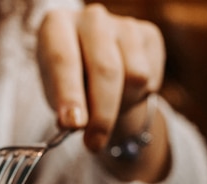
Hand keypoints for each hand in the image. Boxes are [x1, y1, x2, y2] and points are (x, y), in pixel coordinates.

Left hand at [37, 4, 164, 153]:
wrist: (94, 71)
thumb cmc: (68, 85)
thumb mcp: (56, 96)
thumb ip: (63, 108)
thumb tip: (74, 124)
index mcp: (56, 25)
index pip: (63, 60)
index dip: (69, 94)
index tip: (73, 124)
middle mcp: (91, 17)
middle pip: (105, 70)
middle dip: (101, 114)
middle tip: (94, 143)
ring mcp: (123, 23)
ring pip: (134, 76)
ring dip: (121, 106)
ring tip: (107, 110)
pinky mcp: (148, 33)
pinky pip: (151, 77)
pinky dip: (138, 96)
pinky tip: (124, 93)